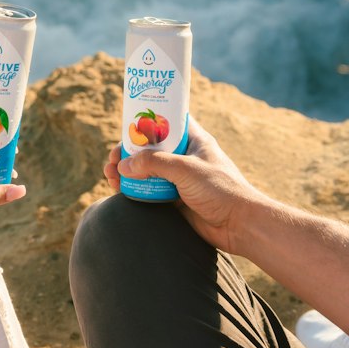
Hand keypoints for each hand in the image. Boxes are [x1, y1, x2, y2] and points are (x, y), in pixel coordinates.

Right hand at [110, 116, 265, 253]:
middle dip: (128, 151)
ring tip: (109, 176)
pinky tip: (118, 191)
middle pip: (151, 148)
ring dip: (126, 172)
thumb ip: (154, 163)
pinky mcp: (174, 200)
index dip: (148, 120)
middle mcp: (185, 157)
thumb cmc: (221, 190)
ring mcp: (179, 179)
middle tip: (112, 158)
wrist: (239, 226)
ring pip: (146, 171)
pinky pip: (149, 191)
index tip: (127, 124)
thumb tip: (124, 165)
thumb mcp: (186, 169)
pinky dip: (133, 190)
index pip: (168, 122)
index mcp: (194, 141)